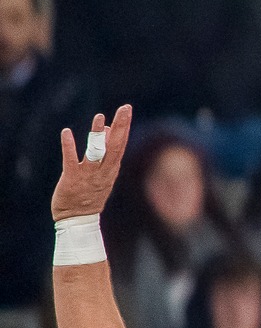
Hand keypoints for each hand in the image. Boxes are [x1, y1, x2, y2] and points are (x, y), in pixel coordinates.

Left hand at [52, 107, 132, 221]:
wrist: (78, 219)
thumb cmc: (90, 194)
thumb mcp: (103, 173)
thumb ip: (105, 152)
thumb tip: (106, 128)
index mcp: (111, 169)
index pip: (120, 144)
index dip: (124, 126)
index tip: (127, 110)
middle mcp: (103, 171)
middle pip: (115, 146)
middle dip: (120, 126)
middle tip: (124, 108)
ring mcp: (88, 175)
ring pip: (96, 152)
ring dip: (97, 135)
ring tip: (100, 117)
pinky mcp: (71, 179)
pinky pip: (71, 160)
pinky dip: (69, 145)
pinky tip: (66, 132)